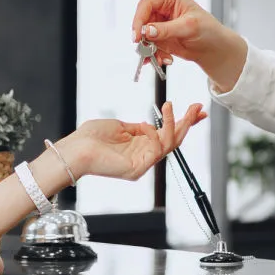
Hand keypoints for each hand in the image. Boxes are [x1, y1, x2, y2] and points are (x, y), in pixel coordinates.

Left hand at [67, 101, 206, 180]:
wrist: (76, 149)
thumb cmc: (90, 138)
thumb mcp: (119, 126)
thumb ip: (137, 127)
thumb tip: (151, 124)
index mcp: (139, 146)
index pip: (166, 135)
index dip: (182, 123)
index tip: (195, 110)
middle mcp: (143, 156)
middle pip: (173, 140)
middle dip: (187, 123)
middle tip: (198, 108)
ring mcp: (142, 163)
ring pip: (169, 143)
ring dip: (176, 123)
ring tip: (174, 106)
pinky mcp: (139, 167)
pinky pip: (157, 148)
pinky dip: (157, 131)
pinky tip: (151, 120)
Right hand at [131, 0, 246, 92]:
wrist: (212, 47)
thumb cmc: (207, 29)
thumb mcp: (188, 27)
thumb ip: (166, 29)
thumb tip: (147, 31)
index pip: (146, 4)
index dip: (139, 20)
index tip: (137, 37)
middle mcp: (160, 6)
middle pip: (141, 20)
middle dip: (143, 39)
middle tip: (146, 52)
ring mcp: (157, 21)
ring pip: (143, 36)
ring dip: (149, 50)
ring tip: (161, 59)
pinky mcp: (156, 36)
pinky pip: (147, 46)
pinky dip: (153, 55)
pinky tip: (164, 59)